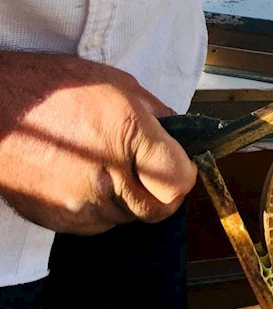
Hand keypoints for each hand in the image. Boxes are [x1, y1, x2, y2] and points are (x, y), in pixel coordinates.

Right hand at [0, 52, 196, 234]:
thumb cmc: (50, 88)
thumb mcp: (117, 84)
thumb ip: (156, 114)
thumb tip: (177, 134)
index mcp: (128, 135)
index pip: (179, 180)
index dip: (185, 174)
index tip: (182, 166)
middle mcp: (108, 174)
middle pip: (159, 209)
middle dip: (164, 193)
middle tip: (156, 174)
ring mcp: (81, 202)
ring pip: (128, 218)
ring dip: (130, 200)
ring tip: (111, 168)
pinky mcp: (59, 219)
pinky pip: (98, 224)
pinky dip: (102, 208)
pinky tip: (89, 179)